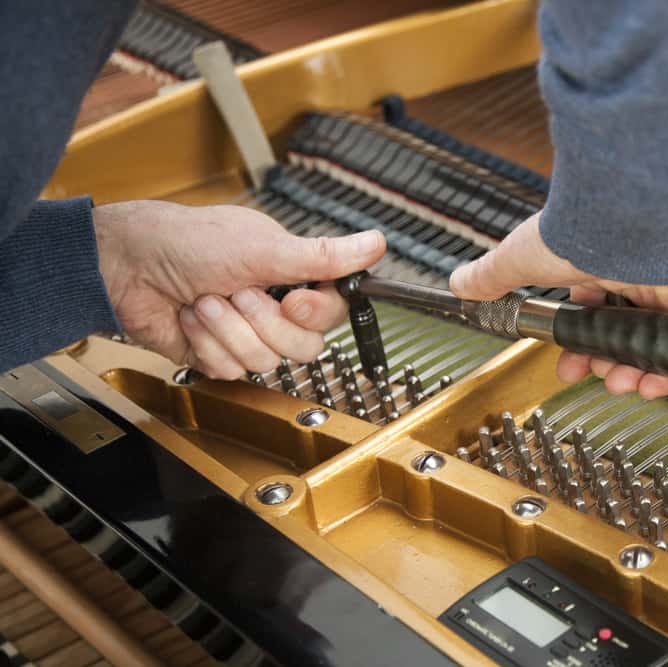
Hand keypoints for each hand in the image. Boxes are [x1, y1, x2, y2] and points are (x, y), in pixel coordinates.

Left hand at [95, 200, 385, 378]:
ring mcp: (246, 334)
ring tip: (206, 300)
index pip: (333, 311)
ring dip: (229, 328)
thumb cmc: (189, 243)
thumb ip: (324, 255)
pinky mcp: (218, 356)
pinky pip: (231, 369)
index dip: (315, 312)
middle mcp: (274, 307)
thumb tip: (377, 243)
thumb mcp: (265, 247)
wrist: (126, 267)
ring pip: (266, 361)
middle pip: (304, 345)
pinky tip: (190, 318)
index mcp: (293, 275)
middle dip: (263, 322)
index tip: (293, 299)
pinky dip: (206, 343)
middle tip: (238, 292)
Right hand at [450, 213, 667, 397]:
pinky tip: (652, 383)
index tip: (566, 367)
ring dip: (633, 372)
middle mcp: (635, 279)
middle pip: (621, 337)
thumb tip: (458, 284)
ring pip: (654, 346)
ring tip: (619, 383)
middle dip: (603, 365)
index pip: (589, 319)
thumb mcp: (519, 259)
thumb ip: (490, 277)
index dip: (577, 348)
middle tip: (592, 378)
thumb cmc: (578, 231)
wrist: (627, 218)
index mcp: (597, 270)